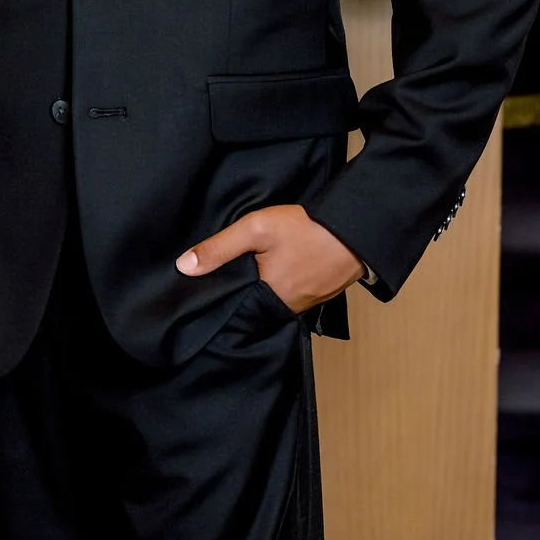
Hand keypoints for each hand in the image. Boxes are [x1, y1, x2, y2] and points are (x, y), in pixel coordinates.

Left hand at [175, 204, 364, 313]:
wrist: (356, 230)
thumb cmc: (306, 230)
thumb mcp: (257, 230)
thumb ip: (220, 248)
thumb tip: (183, 267)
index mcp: (267, 299)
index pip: (232, 308)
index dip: (217, 298)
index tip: (200, 291)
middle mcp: (286, 310)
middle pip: (251, 305)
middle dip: (237, 294)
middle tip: (222, 276)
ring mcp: (304, 304)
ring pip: (270, 299)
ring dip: (258, 288)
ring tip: (243, 272)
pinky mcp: (316, 294)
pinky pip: (288, 294)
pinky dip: (278, 284)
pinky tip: (272, 269)